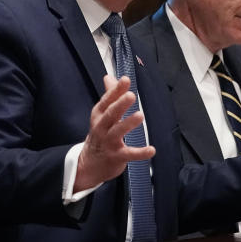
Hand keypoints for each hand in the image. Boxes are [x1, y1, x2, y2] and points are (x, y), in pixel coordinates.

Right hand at [74, 75, 155, 191]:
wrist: (89, 165)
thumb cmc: (99, 136)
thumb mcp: (101, 115)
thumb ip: (109, 96)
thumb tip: (109, 76)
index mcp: (99, 116)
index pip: (107, 100)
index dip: (115, 90)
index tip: (125, 80)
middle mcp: (102, 128)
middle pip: (110, 114)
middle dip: (120, 104)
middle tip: (131, 95)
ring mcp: (108, 143)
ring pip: (118, 131)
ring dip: (128, 123)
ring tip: (139, 115)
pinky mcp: (116, 156)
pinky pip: (129, 154)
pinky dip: (140, 153)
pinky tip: (151, 150)